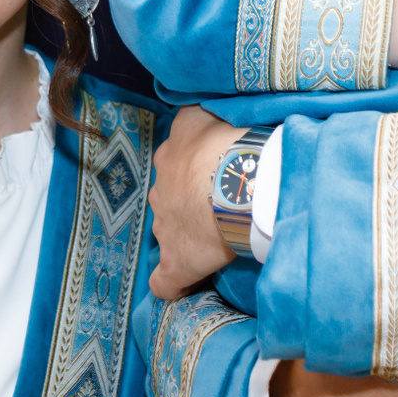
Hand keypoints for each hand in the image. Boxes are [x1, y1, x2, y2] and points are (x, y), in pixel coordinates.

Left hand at [148, 106, 243, 299]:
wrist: (236, 183)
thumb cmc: (234, 144)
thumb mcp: (216, 112)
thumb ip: (210, 114)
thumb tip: (214, 108)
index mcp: (172, 151)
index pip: (178, 157)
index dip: (196, 167)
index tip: (216, 173)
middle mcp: (161, 185)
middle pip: (170, 193)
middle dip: (188, 199)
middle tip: (219, 202)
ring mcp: (165, 225)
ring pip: (169, 229)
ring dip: (185, 232)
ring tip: (214, 239)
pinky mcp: (176, 262)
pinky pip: (165, 280)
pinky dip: (172, 283)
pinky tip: (181, 288)